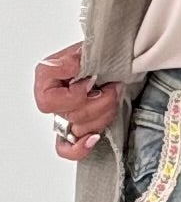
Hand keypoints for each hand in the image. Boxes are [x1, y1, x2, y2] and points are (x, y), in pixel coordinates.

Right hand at [33, 40, 124, 161]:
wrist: (108, 65)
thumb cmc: (93, 59)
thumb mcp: (84, 50)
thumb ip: (75, 59)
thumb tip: (76, 68)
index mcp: (46, 81)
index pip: (49, 101)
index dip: (74, 96)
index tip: (91, 82)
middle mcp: (53, 103)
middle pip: (71, 117)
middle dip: (99, 102)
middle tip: (113, 88)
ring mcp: (64, 120)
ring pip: (79, 130)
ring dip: (103, 115)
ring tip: (114, 98)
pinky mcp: (75, 134)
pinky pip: (68, 150)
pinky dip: (81, 147)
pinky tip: (94, 138)